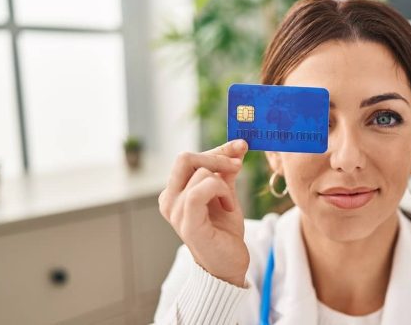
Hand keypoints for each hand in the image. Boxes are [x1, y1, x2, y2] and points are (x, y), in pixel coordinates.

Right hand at [158, 139, 249, 286]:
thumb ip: (227, 171)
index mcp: (175, 191)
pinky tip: (228, 205)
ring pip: (200, 173)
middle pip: (185, 158)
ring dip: (223, 182)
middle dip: (217, 157)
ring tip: (229, 201)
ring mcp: (175, 212)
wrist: (228, 264)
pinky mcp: (187, 223)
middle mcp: (169, 199)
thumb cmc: (224, 231)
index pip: (188, 158)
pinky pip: (200, 191)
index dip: (217, 149)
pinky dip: (220, 191)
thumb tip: (238, 146)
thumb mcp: (226, 194)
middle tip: (238, 165)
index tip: (241, 146)